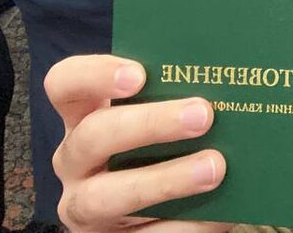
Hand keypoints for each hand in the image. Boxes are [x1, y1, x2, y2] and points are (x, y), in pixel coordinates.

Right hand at [45, 55, 227, 231]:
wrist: (156, 213)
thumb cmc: (162, 147)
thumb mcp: (158, 119)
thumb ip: (177, 99)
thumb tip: (227, 87)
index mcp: (84, 116)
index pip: (65, 85)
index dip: (95, 75)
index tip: (139, 75)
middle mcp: (75, 161)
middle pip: (92, 136)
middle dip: (149, 124)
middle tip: (202, 115)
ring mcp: (84, 207)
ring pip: (105, 195)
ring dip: (165, 180)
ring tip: (214, 167)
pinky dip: (183, 224)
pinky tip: (217, 214)